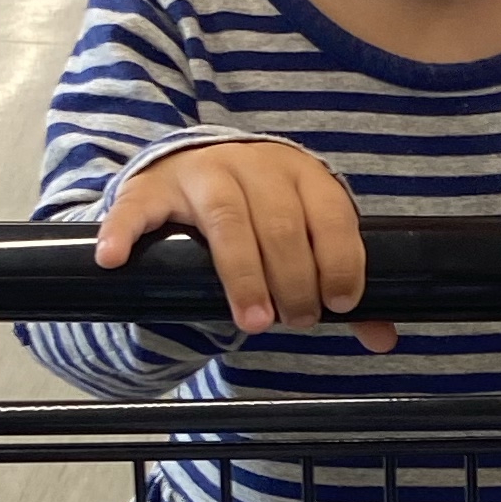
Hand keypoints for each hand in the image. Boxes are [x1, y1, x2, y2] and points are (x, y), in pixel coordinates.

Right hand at [96, 141, 395, 350]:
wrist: (194, 175)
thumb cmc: (261, 220)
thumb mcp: (303, 241)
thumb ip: (339, 284)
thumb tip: (385, 336)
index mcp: (300, 173)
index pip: (331, 214)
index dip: (340, 262)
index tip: (337, 304)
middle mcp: (253, 165)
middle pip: (281, 225)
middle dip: (293, 281)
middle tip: (293, 322)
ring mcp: (201, 173)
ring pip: (228, 221)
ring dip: (243, 276)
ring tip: (253, 322)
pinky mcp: (152, 188)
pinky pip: (138, 208)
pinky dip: (125, 232)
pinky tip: (115, 260)